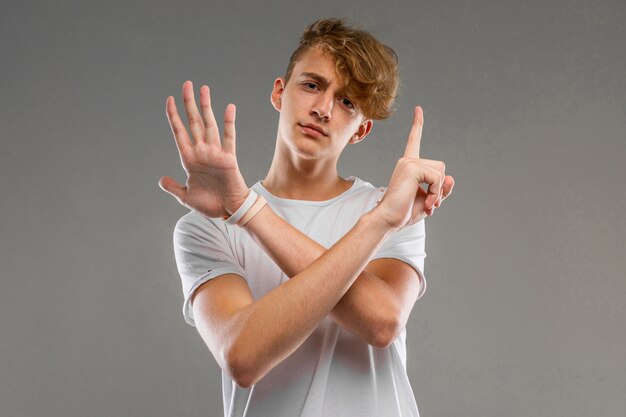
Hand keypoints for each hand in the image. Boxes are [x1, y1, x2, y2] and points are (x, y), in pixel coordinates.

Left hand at [158, 80, 249, 218]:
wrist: (228, 211)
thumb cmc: (209, 205)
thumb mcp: (186, 197)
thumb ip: (174, 187)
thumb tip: (161, 180)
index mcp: (189, 159)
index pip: (179, 132)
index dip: (173, 116)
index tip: (169, 100)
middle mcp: (201, 151)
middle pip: (194, 122)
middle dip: (189, 103)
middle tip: (186, 85)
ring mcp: (215, 153)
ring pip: (209, 124)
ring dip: (206, 107)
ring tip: (203, 89)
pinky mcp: (229, 157)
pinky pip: (229, 137)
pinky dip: (229, 122)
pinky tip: (229, 107)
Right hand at [374, 106, 454, 229]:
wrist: (389, 220)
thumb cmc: (405, 212)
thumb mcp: (430, 200)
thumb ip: (442, 189)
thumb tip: (451, 177)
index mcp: (409, 165)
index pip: (414, 141)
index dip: (417, 125)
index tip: (418, 109)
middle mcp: (407, 160)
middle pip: (441, 167)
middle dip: (440, 187)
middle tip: (430, 203)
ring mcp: (408, 163)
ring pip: (441, 173)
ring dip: (438, 192)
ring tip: (427, 204)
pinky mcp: (412, 168)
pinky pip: (437, 178)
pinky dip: (436, 193)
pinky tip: (427, 202)